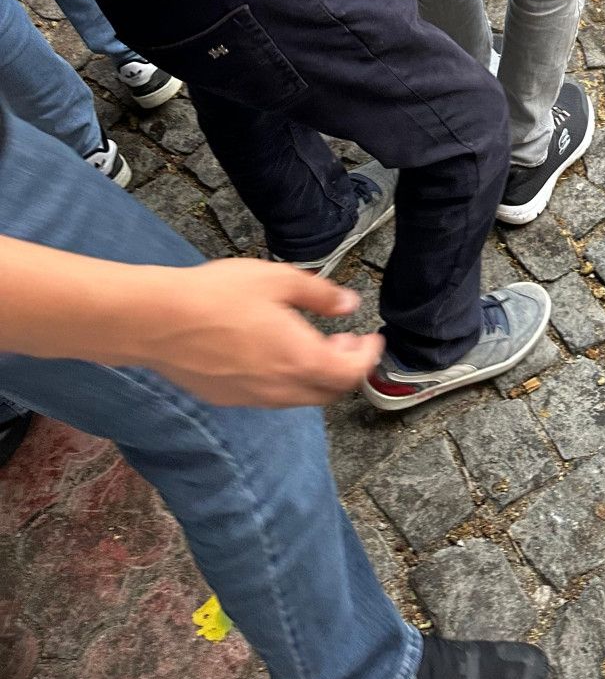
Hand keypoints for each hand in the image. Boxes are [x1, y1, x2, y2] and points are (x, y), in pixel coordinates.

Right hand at [140, 260, 384, 407]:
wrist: (158, 322)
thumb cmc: (217, 295)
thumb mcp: (278, 280)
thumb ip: (320, 295)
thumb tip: (349, 305)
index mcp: (299, 358)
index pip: (350, 374)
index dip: (368, 358)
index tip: (372, 340)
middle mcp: (280, 387)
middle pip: (329, 392)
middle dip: (346, 369)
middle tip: (347, 341)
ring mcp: (252, 398)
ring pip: (300, 398)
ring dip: (317, 376)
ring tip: (313, 344)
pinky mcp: (228, 398)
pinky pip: (271, 397)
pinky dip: (288, 380)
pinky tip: (275, 353)